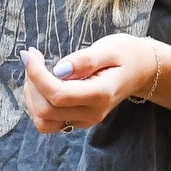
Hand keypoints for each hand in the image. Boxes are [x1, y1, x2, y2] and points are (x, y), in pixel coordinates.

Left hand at [21, 36, 155, 133]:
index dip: (37, 75)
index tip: (28, 54)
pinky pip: (47, 121)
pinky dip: (36, 103)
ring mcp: (84, 121)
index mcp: (100, 95)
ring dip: (31, 96)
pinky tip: (41, 82)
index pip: (58, 95)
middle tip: (33, 56)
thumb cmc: (125, 54)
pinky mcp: (76, 121)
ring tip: (36, 70)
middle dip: (32, 83)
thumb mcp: (109, 49)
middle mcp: (91, 113)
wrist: (141, 70)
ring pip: (42, 120)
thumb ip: (85, 60)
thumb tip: (59, 70)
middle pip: (46, 110)